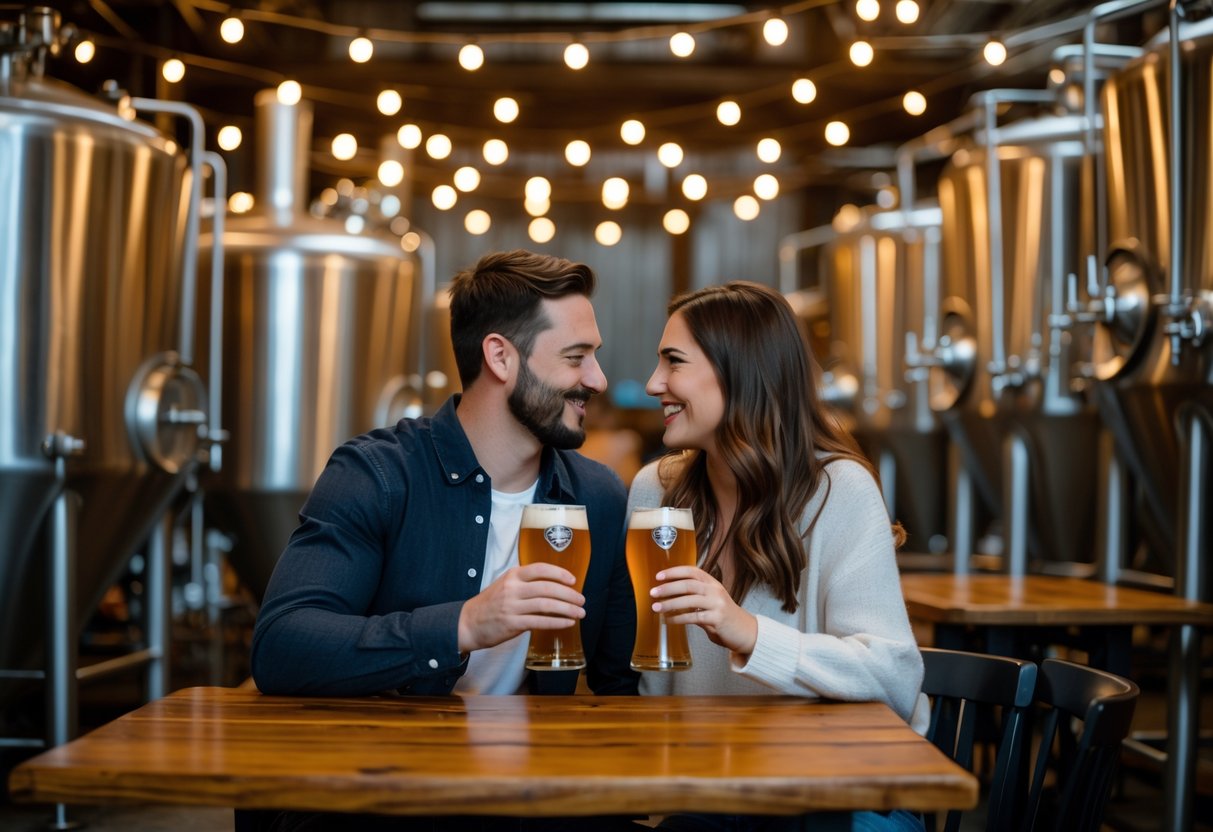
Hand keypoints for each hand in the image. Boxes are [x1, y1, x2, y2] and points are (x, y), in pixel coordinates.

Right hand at [457, 563, 584, 653]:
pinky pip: (540, 621)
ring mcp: (512, 606)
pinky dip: (556, 622)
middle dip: (569, 594)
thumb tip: (555, 588)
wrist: (467, 623)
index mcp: (512, 575)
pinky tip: (567, 623)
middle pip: (547, 587)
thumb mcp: (505, 586)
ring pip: (546, 604)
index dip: (559, 573)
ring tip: (580, 612)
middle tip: (582, 600)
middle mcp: (513, 588)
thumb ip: (526, 584)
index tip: (573, 580)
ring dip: (567, 609)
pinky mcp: (512, 624)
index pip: (540, 569)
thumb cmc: (490, 604)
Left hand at [650, 566, 757, 655]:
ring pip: (690, 600)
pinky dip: (679, 618)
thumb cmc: (725, 616)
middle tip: (653, 592)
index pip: (692, 571)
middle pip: (688, 584)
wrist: (746, 632)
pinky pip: (694, 617)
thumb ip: (695, 597)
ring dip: (670, 604)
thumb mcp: (711, 601)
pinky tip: (669, 620)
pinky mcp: (718, 619)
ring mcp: (718, 604)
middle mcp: (716, 591)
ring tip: (657, 608)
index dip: (675, 572)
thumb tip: (669, 595)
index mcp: (713, 583)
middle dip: (668, 588)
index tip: (659, 576)